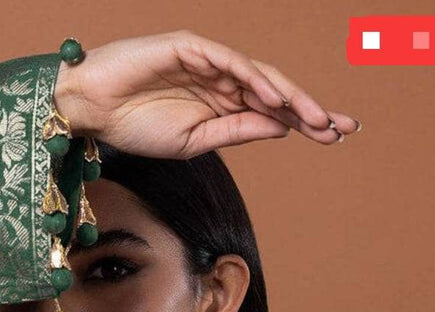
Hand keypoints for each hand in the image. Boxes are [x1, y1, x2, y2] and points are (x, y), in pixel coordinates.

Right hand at [53, 30, 360, 154]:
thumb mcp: (195, 141)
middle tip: (342, 128)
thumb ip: (237, 130)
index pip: (272, 113)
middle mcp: (221, 80)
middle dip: (309, 109)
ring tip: (315, 118)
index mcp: (223, 104)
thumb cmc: (135, 126)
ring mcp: (207, 61)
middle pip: (275, 93)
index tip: (335, 139)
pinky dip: (252, 78)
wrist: (92, 109)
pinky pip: (228, 61)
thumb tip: (281, 128)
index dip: (304, 123)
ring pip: (259, 76)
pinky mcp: (189, 47)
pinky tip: (273, 97)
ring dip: (289, 97)